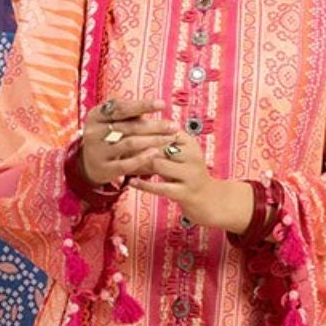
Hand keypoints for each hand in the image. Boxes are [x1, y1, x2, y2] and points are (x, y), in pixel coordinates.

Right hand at [81, 97, 178, 186]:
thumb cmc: (107, 137)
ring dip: (153, 140)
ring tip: (170, 139)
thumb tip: (158, 105)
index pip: (121, 108)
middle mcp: (93, 133)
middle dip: (154, 126)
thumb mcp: (111, 121)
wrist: (89, 165)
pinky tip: (156, 153)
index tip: (162, 104)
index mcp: (95, 116)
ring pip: (130, 144)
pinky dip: (143, 158)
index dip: (142, 105)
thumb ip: (129, 114)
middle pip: (129, 127)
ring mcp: (97, 152)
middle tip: (173, 126)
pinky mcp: (104, 169)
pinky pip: (126, 164)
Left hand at [129, 132, 255, 233]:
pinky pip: (161, 187)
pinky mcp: (186, 193)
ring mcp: (191, 175)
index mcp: (189, 142)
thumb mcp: (178, 155)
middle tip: (116, 144)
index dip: (142, 128)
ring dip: (138, 164)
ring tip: (121, 163)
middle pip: (159, 145)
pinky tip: (131, 182)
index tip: (121, 128)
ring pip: (158, 164)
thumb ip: (161, 142)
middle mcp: (192, 156)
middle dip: (136, 144)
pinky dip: (144, 184)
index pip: (163, 129)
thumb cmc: (186, 176)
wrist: (209, 201)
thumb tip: (134, 123)